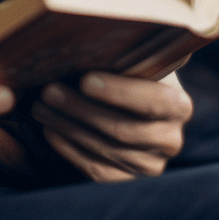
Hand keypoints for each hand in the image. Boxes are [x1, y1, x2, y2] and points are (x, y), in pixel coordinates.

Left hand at [31, 71, 192, 181]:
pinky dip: (69, 149)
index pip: (155, 102)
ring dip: (67, 126)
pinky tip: (50, 130)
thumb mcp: (133, 61)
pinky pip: (96, 169)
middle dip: (80, 109)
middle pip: (122, 130)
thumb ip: (121, 56)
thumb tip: (83, 41)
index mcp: (178, 105)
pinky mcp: (128, 178)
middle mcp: (169, 139)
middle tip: (49, 91)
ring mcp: (150, 164)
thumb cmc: (127, 73)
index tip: (86, 80)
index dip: (121, 93)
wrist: (132, 102)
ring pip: (104, 149)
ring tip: (40, 106)